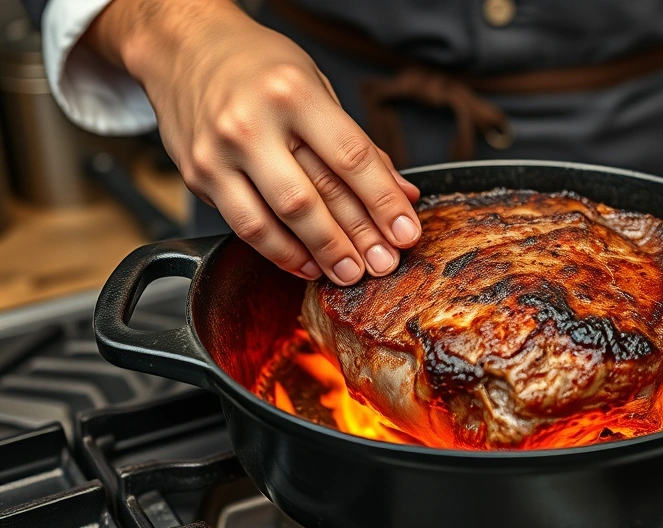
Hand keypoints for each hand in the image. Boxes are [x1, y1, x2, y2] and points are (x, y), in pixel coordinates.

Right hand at [86, 0, 420, 284]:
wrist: (183, 47)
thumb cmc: (258, 66)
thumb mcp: (317, 87)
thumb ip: (357, 145)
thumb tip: (401, 194)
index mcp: (293, 92)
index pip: (351, 157)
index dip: (384, 201)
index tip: (407, 231)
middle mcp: (252, 122)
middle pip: (314, 195)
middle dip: (355, 238)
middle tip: (382, 264)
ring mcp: (220, 152)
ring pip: (276, 219)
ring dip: (319, 253)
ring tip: (348, 273)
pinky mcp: (198, 176)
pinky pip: (244, 226)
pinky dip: (280, 252)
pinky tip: (306, 264)